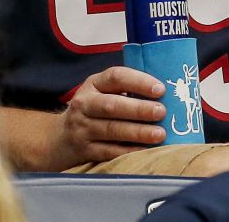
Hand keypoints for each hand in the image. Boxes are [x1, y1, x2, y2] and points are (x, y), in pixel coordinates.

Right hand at [53, 65, 167, 167]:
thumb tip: (169, 93)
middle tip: (162, 112)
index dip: (138, 81)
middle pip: (112, 105)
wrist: (58, 138)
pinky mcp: (83, 149)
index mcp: (94, 84)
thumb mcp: (103, 92)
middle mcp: (84, 103)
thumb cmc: (94, 110)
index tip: (160, 89)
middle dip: (139, 109)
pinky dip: (128, 151)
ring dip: (137, 132)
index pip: (116, 77)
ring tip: (159, 134)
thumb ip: (127, 90)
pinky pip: (108, 151)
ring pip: (111, 129)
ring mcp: (81, 128)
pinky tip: (144, 151)